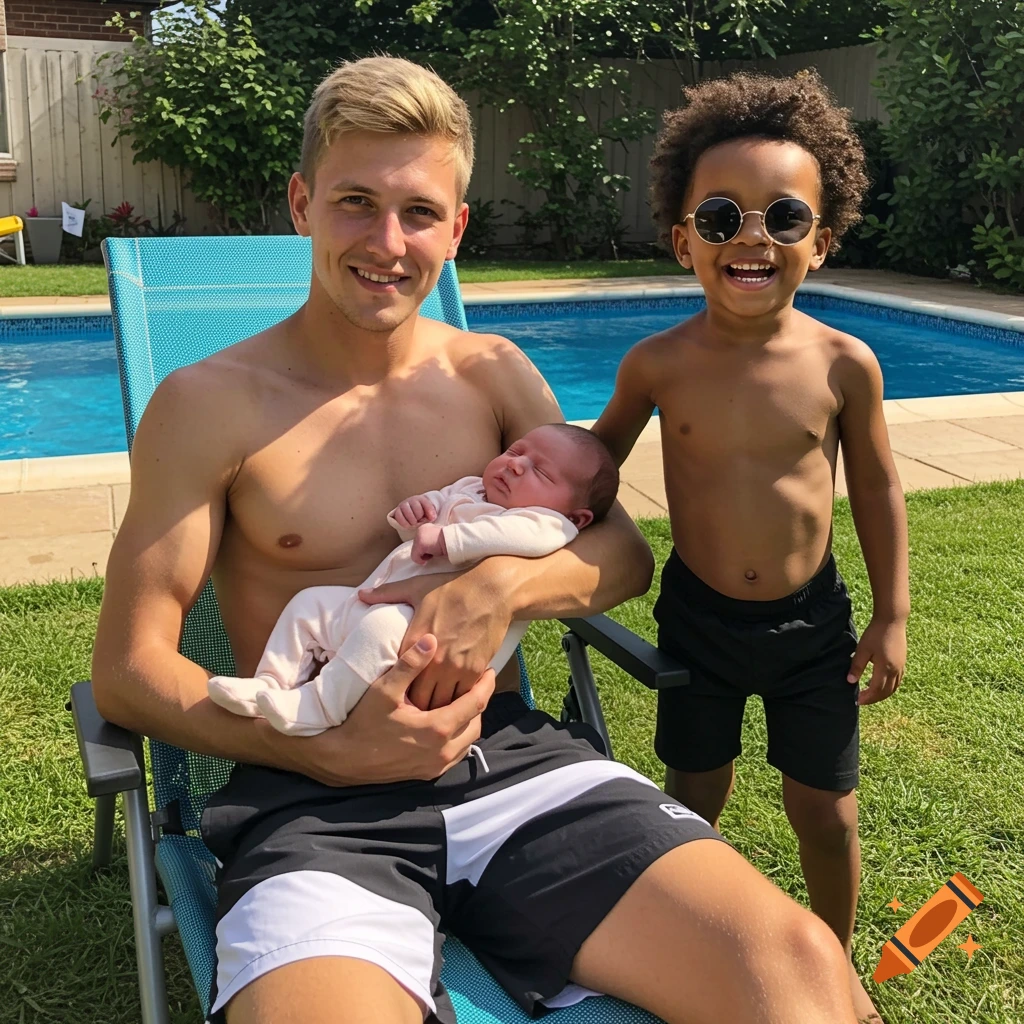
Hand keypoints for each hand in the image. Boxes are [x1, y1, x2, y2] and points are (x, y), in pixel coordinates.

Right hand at [275, 634, 494, 784]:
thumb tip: (431, 639)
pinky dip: (458, 738)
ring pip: (468, 741)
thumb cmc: (361, 722)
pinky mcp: (427, 774)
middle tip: (475, 683)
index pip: (476, 703)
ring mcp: (435, 766)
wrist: (341, 759)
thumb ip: (410, 664)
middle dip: (479, 702)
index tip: (488, 669)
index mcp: (437, 728)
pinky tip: (447, 723)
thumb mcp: (384, 689)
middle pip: (477, 723)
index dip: (486, 684)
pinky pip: (455, 755)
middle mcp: (442, 751)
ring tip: (461, 700)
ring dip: (469, 721)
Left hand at [359, 564, 511, 710]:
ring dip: (437, 706)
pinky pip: (462, 697)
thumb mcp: (417, 587)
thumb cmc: (453, 587)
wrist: (492, 590)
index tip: (399, 693)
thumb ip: (387, 593)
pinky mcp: (475, 670)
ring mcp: (454, 667)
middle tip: (415, 709)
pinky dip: (458, 701)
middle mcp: (433, 660)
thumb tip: (361, 594)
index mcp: (414, 641)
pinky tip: (454, 701)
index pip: (400, 677)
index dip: (398, 689)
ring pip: (441, 702)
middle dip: (416, 705)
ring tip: (434, 709)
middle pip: (419, 698)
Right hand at [393, 495, 436, 529]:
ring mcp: (403, 505)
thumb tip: (432, 517)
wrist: (412, 517)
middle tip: (421, 521)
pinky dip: (404, 522)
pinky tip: (409, 525)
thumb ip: (432, 514)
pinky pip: (399, 516)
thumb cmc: (423, 516)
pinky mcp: (397, 511)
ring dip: (412, 520)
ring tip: (415, 523)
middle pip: (416, 507)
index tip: (433, 518)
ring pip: (407, 511)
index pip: (425, 502)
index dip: (429, 510)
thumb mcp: (429, 514)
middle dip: (420, 516)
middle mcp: (411, 500)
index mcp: (421, 499)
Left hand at [412, 524, 446, 563]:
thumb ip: (430, 540)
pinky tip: (427, 560)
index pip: (420, 540)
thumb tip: (426, 550)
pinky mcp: (420, 545)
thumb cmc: (449, 539)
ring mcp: (419, 537)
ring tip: (433, 554)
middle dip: (424, 552)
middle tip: (434, 553)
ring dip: (423, 555)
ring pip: (415, 551)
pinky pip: (415, 557)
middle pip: (416, 546)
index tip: (434, 549)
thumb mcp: (438, 537)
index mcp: (425, 527)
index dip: (426, 547)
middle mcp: (420, 530)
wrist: (453, 539)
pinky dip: (420, 561)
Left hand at [848, 616, 906, 704]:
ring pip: (894, 687)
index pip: (876, 690)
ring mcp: (901, 666)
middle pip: (886, 692)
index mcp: (885, 668)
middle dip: (874, 698)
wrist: (892, 620)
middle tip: (862, 700)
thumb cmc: (875, 633)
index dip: (867, 697)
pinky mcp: (902, 661)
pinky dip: (890, 686)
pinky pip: (898, 680)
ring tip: (870, 694)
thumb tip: (850, 681)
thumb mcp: (862, 649)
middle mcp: (895, 670)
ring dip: (883, 694)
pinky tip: (881, 683)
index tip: (857, 700)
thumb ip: (856, 666)